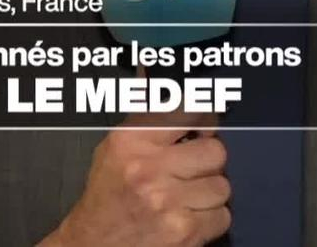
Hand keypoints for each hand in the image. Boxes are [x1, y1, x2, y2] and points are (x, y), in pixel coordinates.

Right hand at [46, 112, 229, 246]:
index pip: (189, 111)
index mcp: (132, 140)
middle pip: (215, 151)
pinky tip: (189, 216)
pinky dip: (211, 218)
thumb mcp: (115, 148)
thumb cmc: (108, 194)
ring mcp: (168, 202)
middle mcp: (150, 169)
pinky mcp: (184, 232)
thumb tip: (170, 86)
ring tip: (188, 195)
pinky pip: (223, 216)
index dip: (205, 118)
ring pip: (222, 186)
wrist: (94, 244)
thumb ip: (147, 118)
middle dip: (208, 161)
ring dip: (209, 192)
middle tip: (194, 168)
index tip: (206, 126)